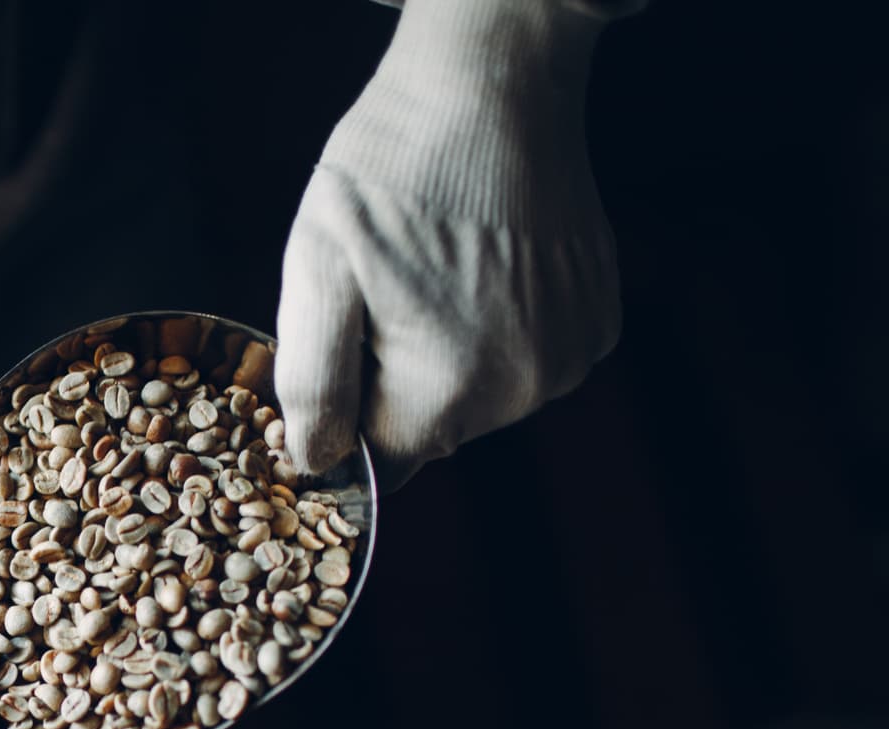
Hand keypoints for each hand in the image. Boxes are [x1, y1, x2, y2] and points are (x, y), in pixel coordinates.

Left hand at [275, 0, 625, 487]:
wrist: (491, 84)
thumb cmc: (391, 169)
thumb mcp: (317, 267)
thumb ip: (312, 380)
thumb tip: (315, 463)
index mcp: (452, 388)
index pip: (380, 457)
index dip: (348, 408)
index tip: (345, 338)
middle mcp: (526, 387)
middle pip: (432, 427)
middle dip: (394, 379)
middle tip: (385, 288)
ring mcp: (571, 355)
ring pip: (480, 394)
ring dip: (446, 353)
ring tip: (434, 269)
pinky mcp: (597, 323)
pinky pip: (526, 358)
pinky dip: (496, 329)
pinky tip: (482, 265)